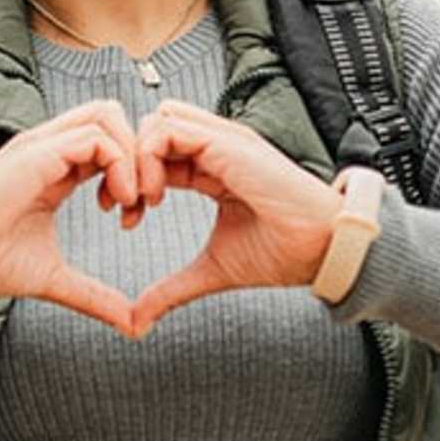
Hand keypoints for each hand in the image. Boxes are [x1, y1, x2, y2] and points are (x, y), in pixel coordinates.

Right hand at [0, 101, 143, 335]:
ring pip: (106, 115)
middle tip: (143, 201)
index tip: (133, 215)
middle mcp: (49, 149)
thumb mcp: (54, 277)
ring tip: (131, 201)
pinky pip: (93, 137)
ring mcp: (41, 146)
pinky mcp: (35, 155)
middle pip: (111, 115)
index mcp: (54, 168)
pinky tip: (115, 203)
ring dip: (132, 157)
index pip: (108, 141)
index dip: (132, 172)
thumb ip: (94, 294)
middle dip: (140, 152)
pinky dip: (118, 164)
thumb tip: (132, 325)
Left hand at [126, 100, 345, 337]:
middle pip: (151, 129)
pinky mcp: (227, 142)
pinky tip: (154, 196)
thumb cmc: (279, 253)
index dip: (131, 180)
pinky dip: (149, 157)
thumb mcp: (211, 270)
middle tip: (120, 207)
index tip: (124, 217)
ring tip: (140, 202)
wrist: (320, 251)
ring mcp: (222, 140)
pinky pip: (169, 128)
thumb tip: (138, 320)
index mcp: (212, 168)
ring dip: (136, 159)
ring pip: (157, 120)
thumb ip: (172, 289)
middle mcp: (216, 147)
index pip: (157, 153)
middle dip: (125, 163)